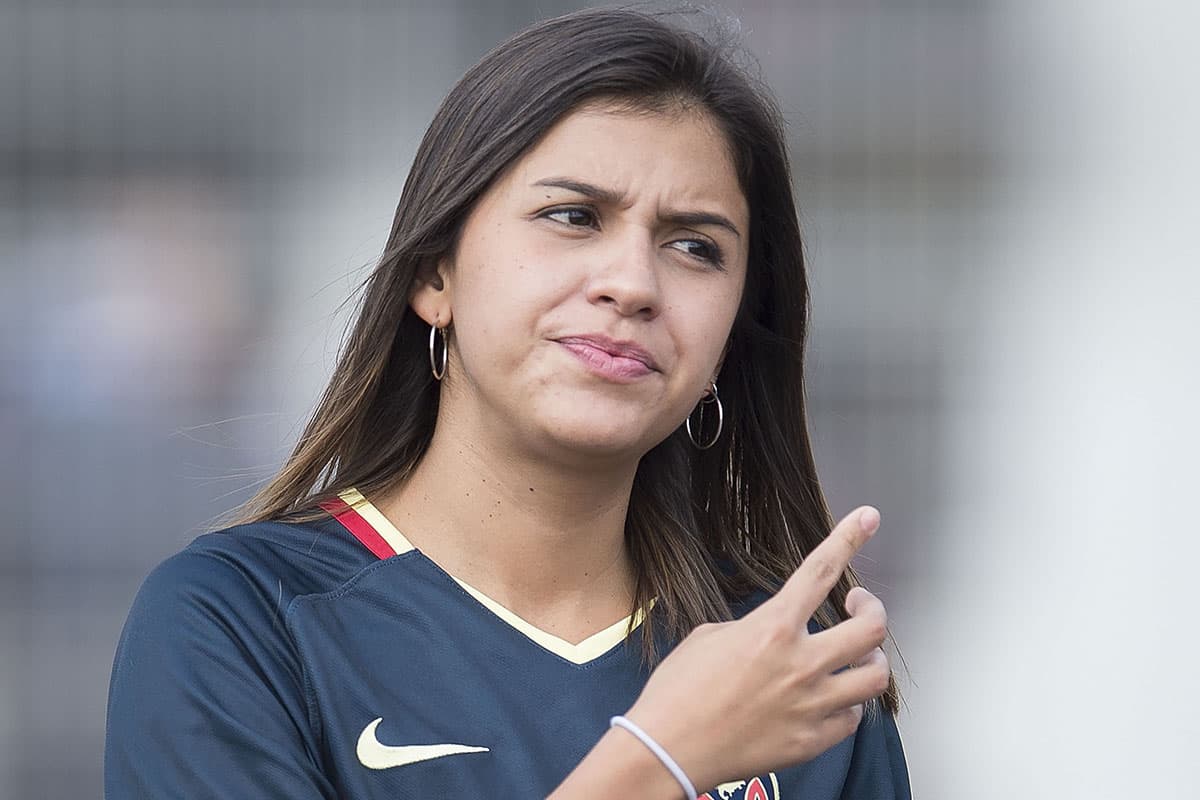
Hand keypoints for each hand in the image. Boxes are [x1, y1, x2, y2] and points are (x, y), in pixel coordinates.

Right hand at [622, 506, 889, 793]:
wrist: (668, 750)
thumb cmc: (678, 692)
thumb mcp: (708, 637)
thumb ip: (753, 627)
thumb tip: (773, 633)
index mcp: (772, 628)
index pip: (821, 570)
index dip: (849, 537)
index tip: (867, 518)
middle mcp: (800, 663)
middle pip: (871, 628)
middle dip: (872, 609)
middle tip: (859, 606)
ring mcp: (811, 705)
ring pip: (874, 676)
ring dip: (869, 660)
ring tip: (855, 656)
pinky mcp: (811, 741)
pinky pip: (852, 718)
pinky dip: (847, 705)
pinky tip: (830, 699)